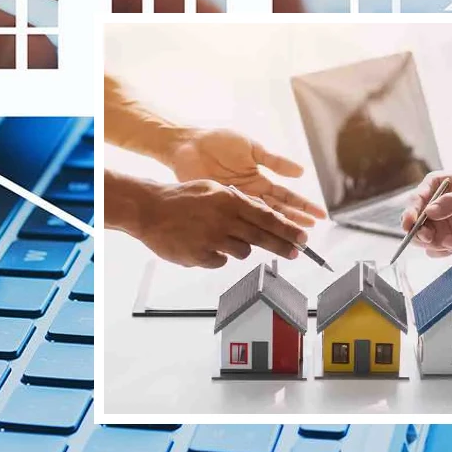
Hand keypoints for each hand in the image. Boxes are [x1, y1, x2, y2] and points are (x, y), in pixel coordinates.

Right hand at [109, 174, 306, 268]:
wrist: (148, 209)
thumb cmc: (179, 198)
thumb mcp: (212, 190)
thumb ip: (236, 201)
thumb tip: (260, 212)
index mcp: (229, 200)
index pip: (267, 217)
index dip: (288, 229)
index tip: (303, 238)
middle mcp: (224, 220)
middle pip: (262, 238)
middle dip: (283, 246)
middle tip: (297, 252)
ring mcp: (212, 240)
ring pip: (241, 251)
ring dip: (237, 246)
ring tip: (219, 236)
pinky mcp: (201, 256)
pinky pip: (220, 261)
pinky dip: (215, 254)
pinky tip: (202, 243)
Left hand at [166, 129, 325, 226]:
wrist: (189, 144)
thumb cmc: (219, 142)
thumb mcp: (251, 148)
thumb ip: (274, 161)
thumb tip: (300, 172)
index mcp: (258, 180)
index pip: (285, 197)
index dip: (302, 206)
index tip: (319, 216)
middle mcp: (249, 194)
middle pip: (276, 212)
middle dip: (293, 223)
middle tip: (308, 237)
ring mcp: (234, 202)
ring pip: (260, 218)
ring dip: (276, 228)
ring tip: (292, 240)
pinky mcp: (219, 205)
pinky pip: (238, 217)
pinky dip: (250, 226)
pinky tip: (263, 236)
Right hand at [399, 170, 451, 256]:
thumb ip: (451, 202)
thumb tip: (429, 212)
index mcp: (433, 186)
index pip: (416, 200)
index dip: (410, 213)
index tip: (409, 225)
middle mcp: (431, 205)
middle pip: (413, 221)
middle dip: (418, 232)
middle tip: (429, 238)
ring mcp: (437, 222)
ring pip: (422, 238)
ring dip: (432, 243)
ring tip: (451, 242)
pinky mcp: (445, 236)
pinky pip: (435, 249)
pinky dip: (441, 251)